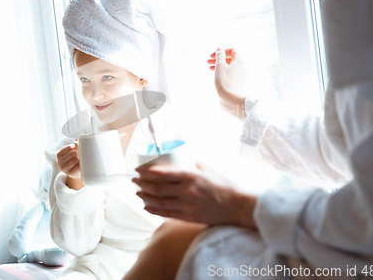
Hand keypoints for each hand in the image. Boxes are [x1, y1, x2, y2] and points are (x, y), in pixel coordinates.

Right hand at [56, 142, 83, 189]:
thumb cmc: (74, 160)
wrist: (75, 173)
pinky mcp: (71, 174)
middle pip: (73, 153)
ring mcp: (65, 169)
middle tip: (80, 155)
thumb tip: (81, 134)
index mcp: (59, 154)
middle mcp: (60, 162)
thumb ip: (75, 143)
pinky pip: (79, 166)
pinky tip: (81, 165)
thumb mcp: (72, 151)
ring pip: (76, 159)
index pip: (70, 146)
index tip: (78, 148)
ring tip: (81, 160)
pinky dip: (82, 164)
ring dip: (80, 159)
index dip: (76, 146)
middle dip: (79, 153)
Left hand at [132, 161, 257, 228]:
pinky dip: (154, 210)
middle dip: (142, 184)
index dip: (147, 172)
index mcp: (192, 176)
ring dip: (145, 197)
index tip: (138, 169)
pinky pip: (167, 214)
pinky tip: (146, 207)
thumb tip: (191, 157)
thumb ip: (199, 164)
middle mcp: (187, 191)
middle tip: (134, 180)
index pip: (163, 173)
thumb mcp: (211, 170)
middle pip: (157, 188)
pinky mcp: (189, 216)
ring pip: (159, 202)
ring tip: (137, 193)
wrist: (238, 207)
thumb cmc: (227, 187)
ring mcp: (187, 205)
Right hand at [208, 48, 246, 120]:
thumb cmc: (225, 81)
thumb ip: (219, 55)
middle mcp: (242, 67)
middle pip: (230, 58)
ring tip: (209, 68)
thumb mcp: (220, 65)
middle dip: (219, 58)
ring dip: (219, 65)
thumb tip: (220, 48)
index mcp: (240, 61)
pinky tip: (215, 75)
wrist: (230, 99)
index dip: (222, 51)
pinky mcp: (237, 83)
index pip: (233, 50)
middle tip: (208, 61)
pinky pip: (230, 74)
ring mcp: (240, 76)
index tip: (213, 55)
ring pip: (229, 67)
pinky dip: (222, 72)